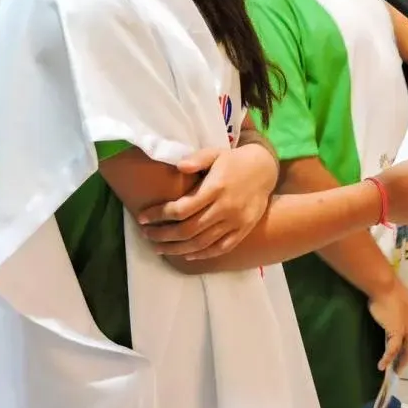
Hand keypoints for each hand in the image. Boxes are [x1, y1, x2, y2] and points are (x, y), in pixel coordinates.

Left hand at [138, 144, 278, 259]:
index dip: (159, 215)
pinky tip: (187, 254)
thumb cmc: (233, 161)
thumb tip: (178, 166)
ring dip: (177, 249)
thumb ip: (197, 159)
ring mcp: (235, 222)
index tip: (142, 218)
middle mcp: (225, 208)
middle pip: (188, 230)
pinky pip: (220, 248)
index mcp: (215, 188)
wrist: (264, 169)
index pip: (181, 208)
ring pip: (202, 243)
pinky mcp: (243, 230)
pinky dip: (202, 254)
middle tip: (147, 236)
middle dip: (163, 235)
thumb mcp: (215, 153)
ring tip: (159, 249)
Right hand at [369, 278, 407, 371]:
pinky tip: (381, 365)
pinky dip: (387, 359)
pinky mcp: (397, 332)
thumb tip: (393, 311)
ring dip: (401, 362)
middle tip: (402, 365)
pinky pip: (393, 350)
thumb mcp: (399, 297)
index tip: (406, 347)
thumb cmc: (388, 287)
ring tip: (396, 370)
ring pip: (407, 350)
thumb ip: (400, 307)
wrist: (385, 286)